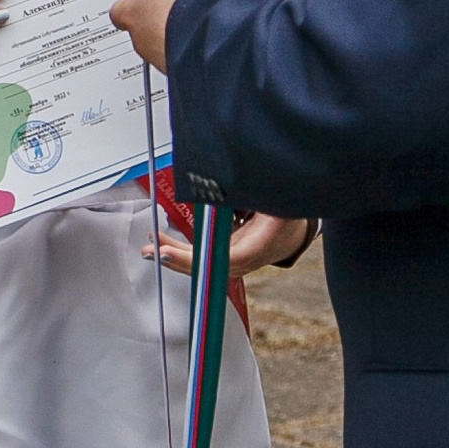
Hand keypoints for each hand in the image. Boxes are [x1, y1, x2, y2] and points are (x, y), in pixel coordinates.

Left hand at [109, 0, 220, 69]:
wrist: (219, 33)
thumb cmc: (198, 2)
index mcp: (133, 10)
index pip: (121, 10)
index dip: (137, 4)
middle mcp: (139, 39)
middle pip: (143, 29)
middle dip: (161, 21)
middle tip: (180, 10)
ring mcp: (156, 59)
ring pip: (161, 48)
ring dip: (177, 39)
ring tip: (200, 26)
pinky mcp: (177, 73)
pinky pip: (181, 61)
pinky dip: (191, 54)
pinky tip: (208, 41)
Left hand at [151, 208, 312, 278]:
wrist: (295, 230)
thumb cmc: (287, 214)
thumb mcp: (275, 197)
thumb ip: (250, 192)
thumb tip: (222, 182)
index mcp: (261, 243)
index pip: (226, 258)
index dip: (198, 259)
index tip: (172, 253)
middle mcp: (247, 258)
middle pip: (210, 265)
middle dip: (178, 259)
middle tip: (154, 250)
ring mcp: (236, 260)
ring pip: (204, 263)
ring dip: (176, 255)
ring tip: (152, 247)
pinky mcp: (228, 256)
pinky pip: (203, 257)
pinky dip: (183, 251)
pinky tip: (165, 244)